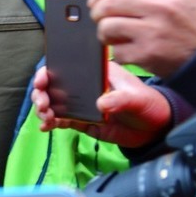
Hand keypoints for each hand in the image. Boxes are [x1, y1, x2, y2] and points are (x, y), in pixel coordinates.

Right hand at [33, 62, 172, 147]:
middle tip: (43, 105)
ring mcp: (81, 104)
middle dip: (42, 93)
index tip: (42, 82)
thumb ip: (120, 99)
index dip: (49, 72)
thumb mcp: (138, 99)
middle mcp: (84, 86)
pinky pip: (60, 120)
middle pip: (54, 85)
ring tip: (46, 118)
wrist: (154, 129)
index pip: (67, 67)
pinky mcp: (80, 120)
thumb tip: (100, 105)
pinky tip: (46, 127)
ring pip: (53, 103)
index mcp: (96, 73)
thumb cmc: (149, 105)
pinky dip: (50, 123)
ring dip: (44, 109)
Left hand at [88, 0, 195, 76]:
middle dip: (97, 13)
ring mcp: (153, 31)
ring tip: (114, 38)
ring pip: (107, 27)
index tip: (96, 0)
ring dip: (104, 34)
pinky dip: (119, 53)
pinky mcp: (147, 54)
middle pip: (109, 3)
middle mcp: (160, 6)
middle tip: (99, 20)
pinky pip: (117, 51)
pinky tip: (130, 52)